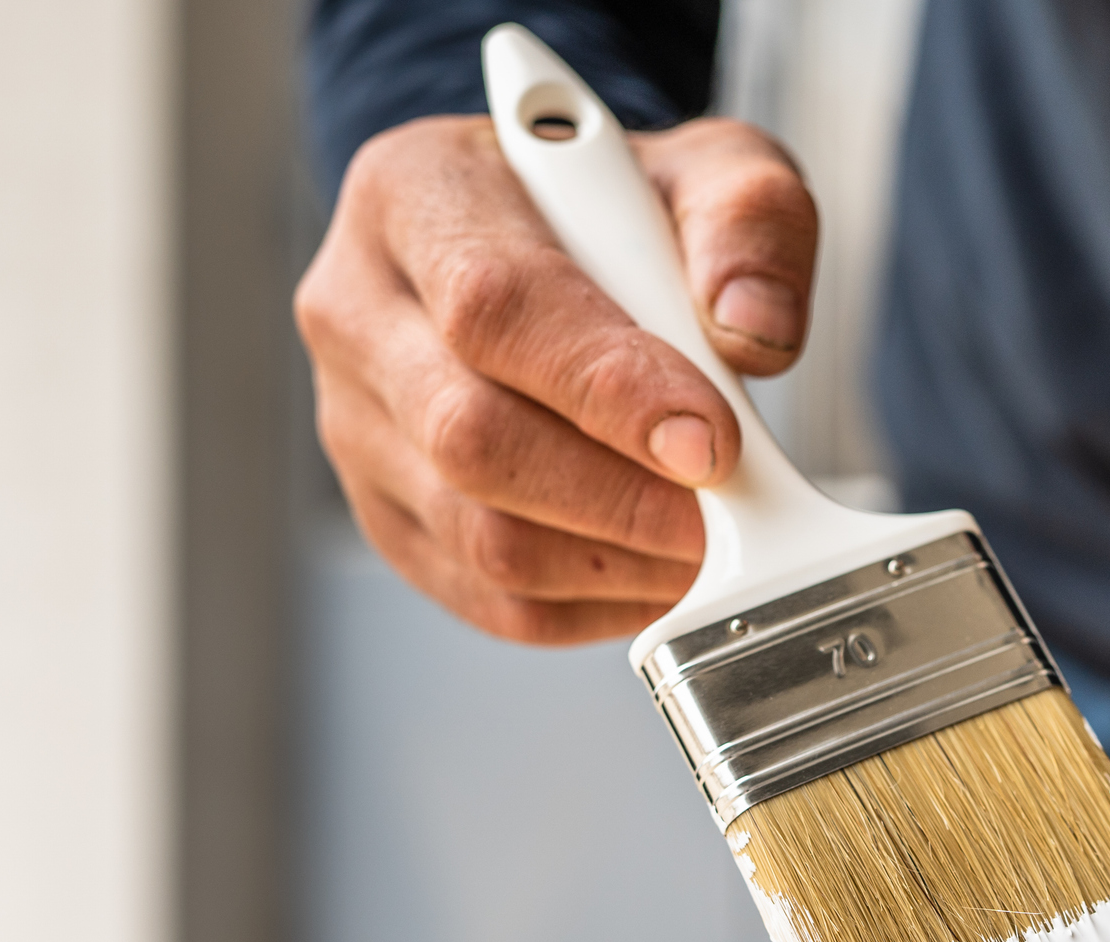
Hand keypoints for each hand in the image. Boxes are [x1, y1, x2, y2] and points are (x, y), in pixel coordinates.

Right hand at [294, 113, 817, 643]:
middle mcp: (358, 311)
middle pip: (468, 436)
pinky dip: (592, 602)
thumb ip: (748, 222)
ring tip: (708, 544)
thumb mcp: (709, 170)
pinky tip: (658, 569)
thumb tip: (751, 329)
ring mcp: (357, 425)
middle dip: (621, 496)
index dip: (607, 388)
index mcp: (416, 196)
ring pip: (477, 533)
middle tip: (728, 516)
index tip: (712, 442)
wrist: (566, 254)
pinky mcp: (390, 516)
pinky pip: (489, 597)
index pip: (491, 305)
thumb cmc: (624, 214)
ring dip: (615, 559)